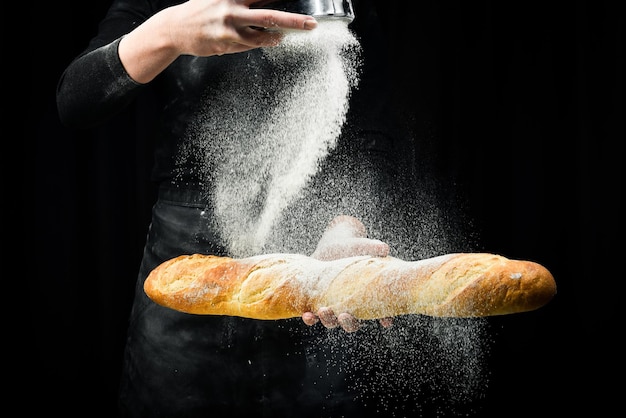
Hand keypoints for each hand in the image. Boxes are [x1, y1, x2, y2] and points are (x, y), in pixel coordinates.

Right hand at [167, 0, 317, 56]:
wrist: (175, 28)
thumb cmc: (200, 11)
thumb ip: (241, 0)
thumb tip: (266, 4)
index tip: (301, 1)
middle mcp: (232, 8)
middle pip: (270, 15)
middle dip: (293, 21)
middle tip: (310, 24)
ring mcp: (229, 27)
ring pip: (261, 36)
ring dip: (275, 37)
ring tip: (280, 36)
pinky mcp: (225, 43)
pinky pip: (248, 46)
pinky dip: (256, 43)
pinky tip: (258, 40)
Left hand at [302, 215, 393, 331]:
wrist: (335, 245)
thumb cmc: (354, 247)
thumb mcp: (363, 246)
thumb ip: (373, 247)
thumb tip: (384, 248)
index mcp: (368, 297)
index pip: (381, 314)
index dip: (385, 319)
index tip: (386, 321)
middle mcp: (352, 307)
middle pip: (353, 323)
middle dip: (348, 323)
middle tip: (344, 316)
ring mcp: (334, 306)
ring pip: (332, 321)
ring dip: (328, 320)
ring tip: (322, 312)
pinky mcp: (318, 302)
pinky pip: (314, 315)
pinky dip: (310, 317)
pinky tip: (306, 314)